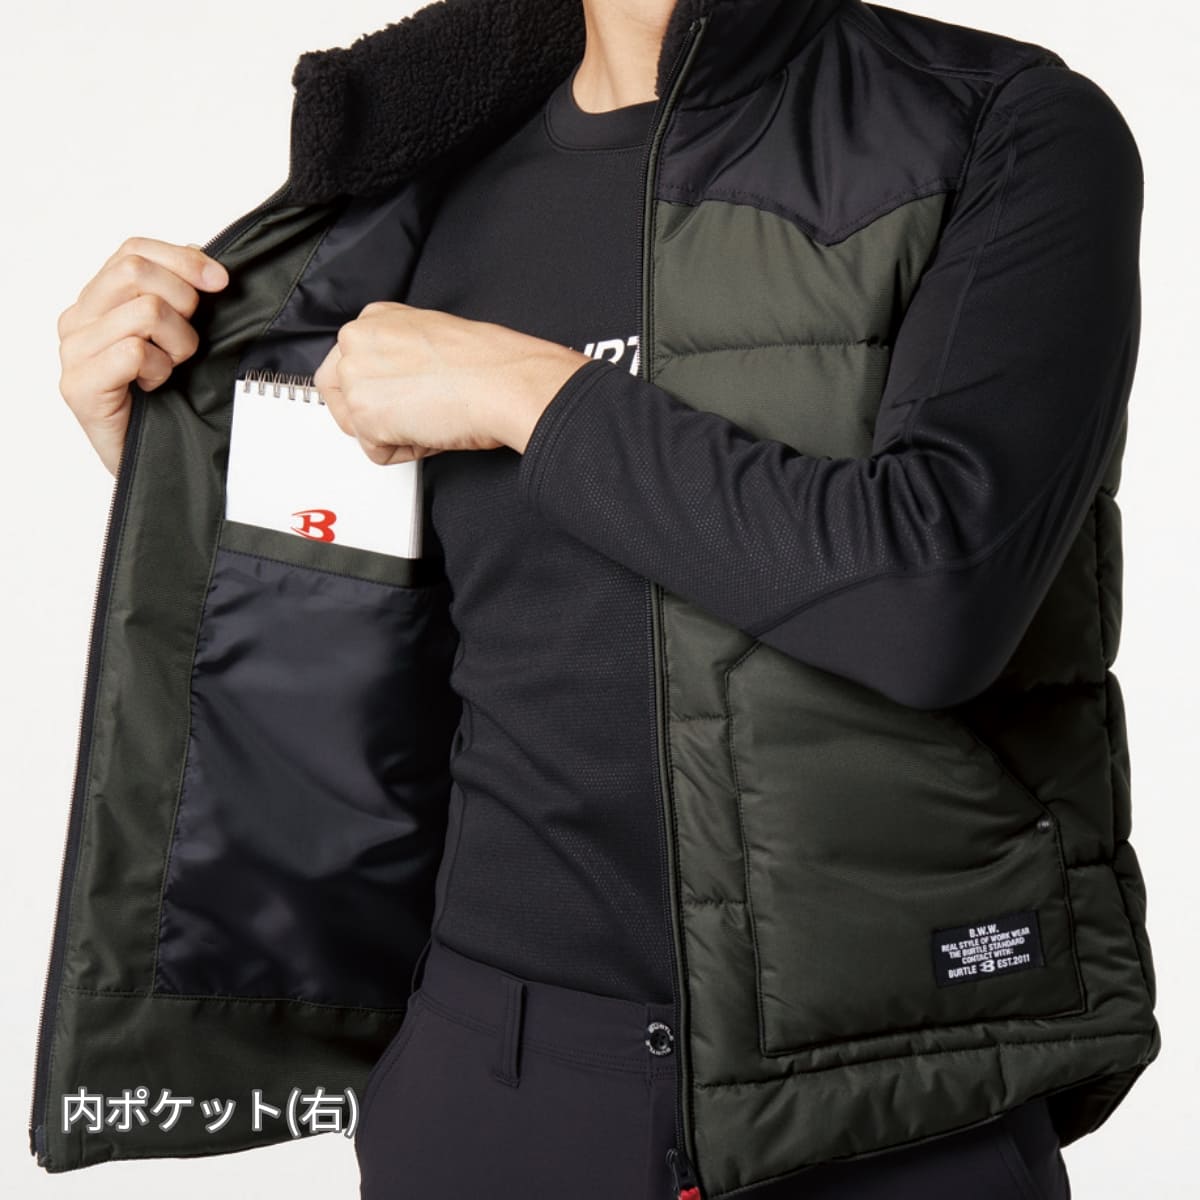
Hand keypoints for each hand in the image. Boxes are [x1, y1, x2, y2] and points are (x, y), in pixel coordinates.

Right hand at [58, 237, 229, 475]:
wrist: (160, 465)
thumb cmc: (171, 403)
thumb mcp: (182, 339)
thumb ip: (182, 297)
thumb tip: (206, 262)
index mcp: (98, 301)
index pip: (133, 251)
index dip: (182, 259)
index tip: (221, 282)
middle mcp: (77, 320)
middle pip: (135, 271)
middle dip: (183, 302)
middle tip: (191, 342)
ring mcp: (73, 352)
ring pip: (142, 311)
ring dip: (177, 343)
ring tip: (172, 370)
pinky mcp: (78, 385)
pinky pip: (133, 351)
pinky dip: (159, 369)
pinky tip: (156, 388)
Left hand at [312, 301, 590, 463]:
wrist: (504, 382)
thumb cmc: (487, 362)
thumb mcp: (431, 337)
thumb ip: (397, 353)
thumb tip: (394, 382)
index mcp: (372, 318)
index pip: (349, 366)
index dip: (382, 390)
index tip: (408, 394)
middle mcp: (355, 341)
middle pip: (341, 397)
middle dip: (374, 415)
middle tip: (416, 413)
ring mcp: (355, 378)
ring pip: (358, 427)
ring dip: (393, 433)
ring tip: (430, 415)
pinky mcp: (365, 417)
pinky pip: (377, 452)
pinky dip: (406, 451)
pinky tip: (433, 428)